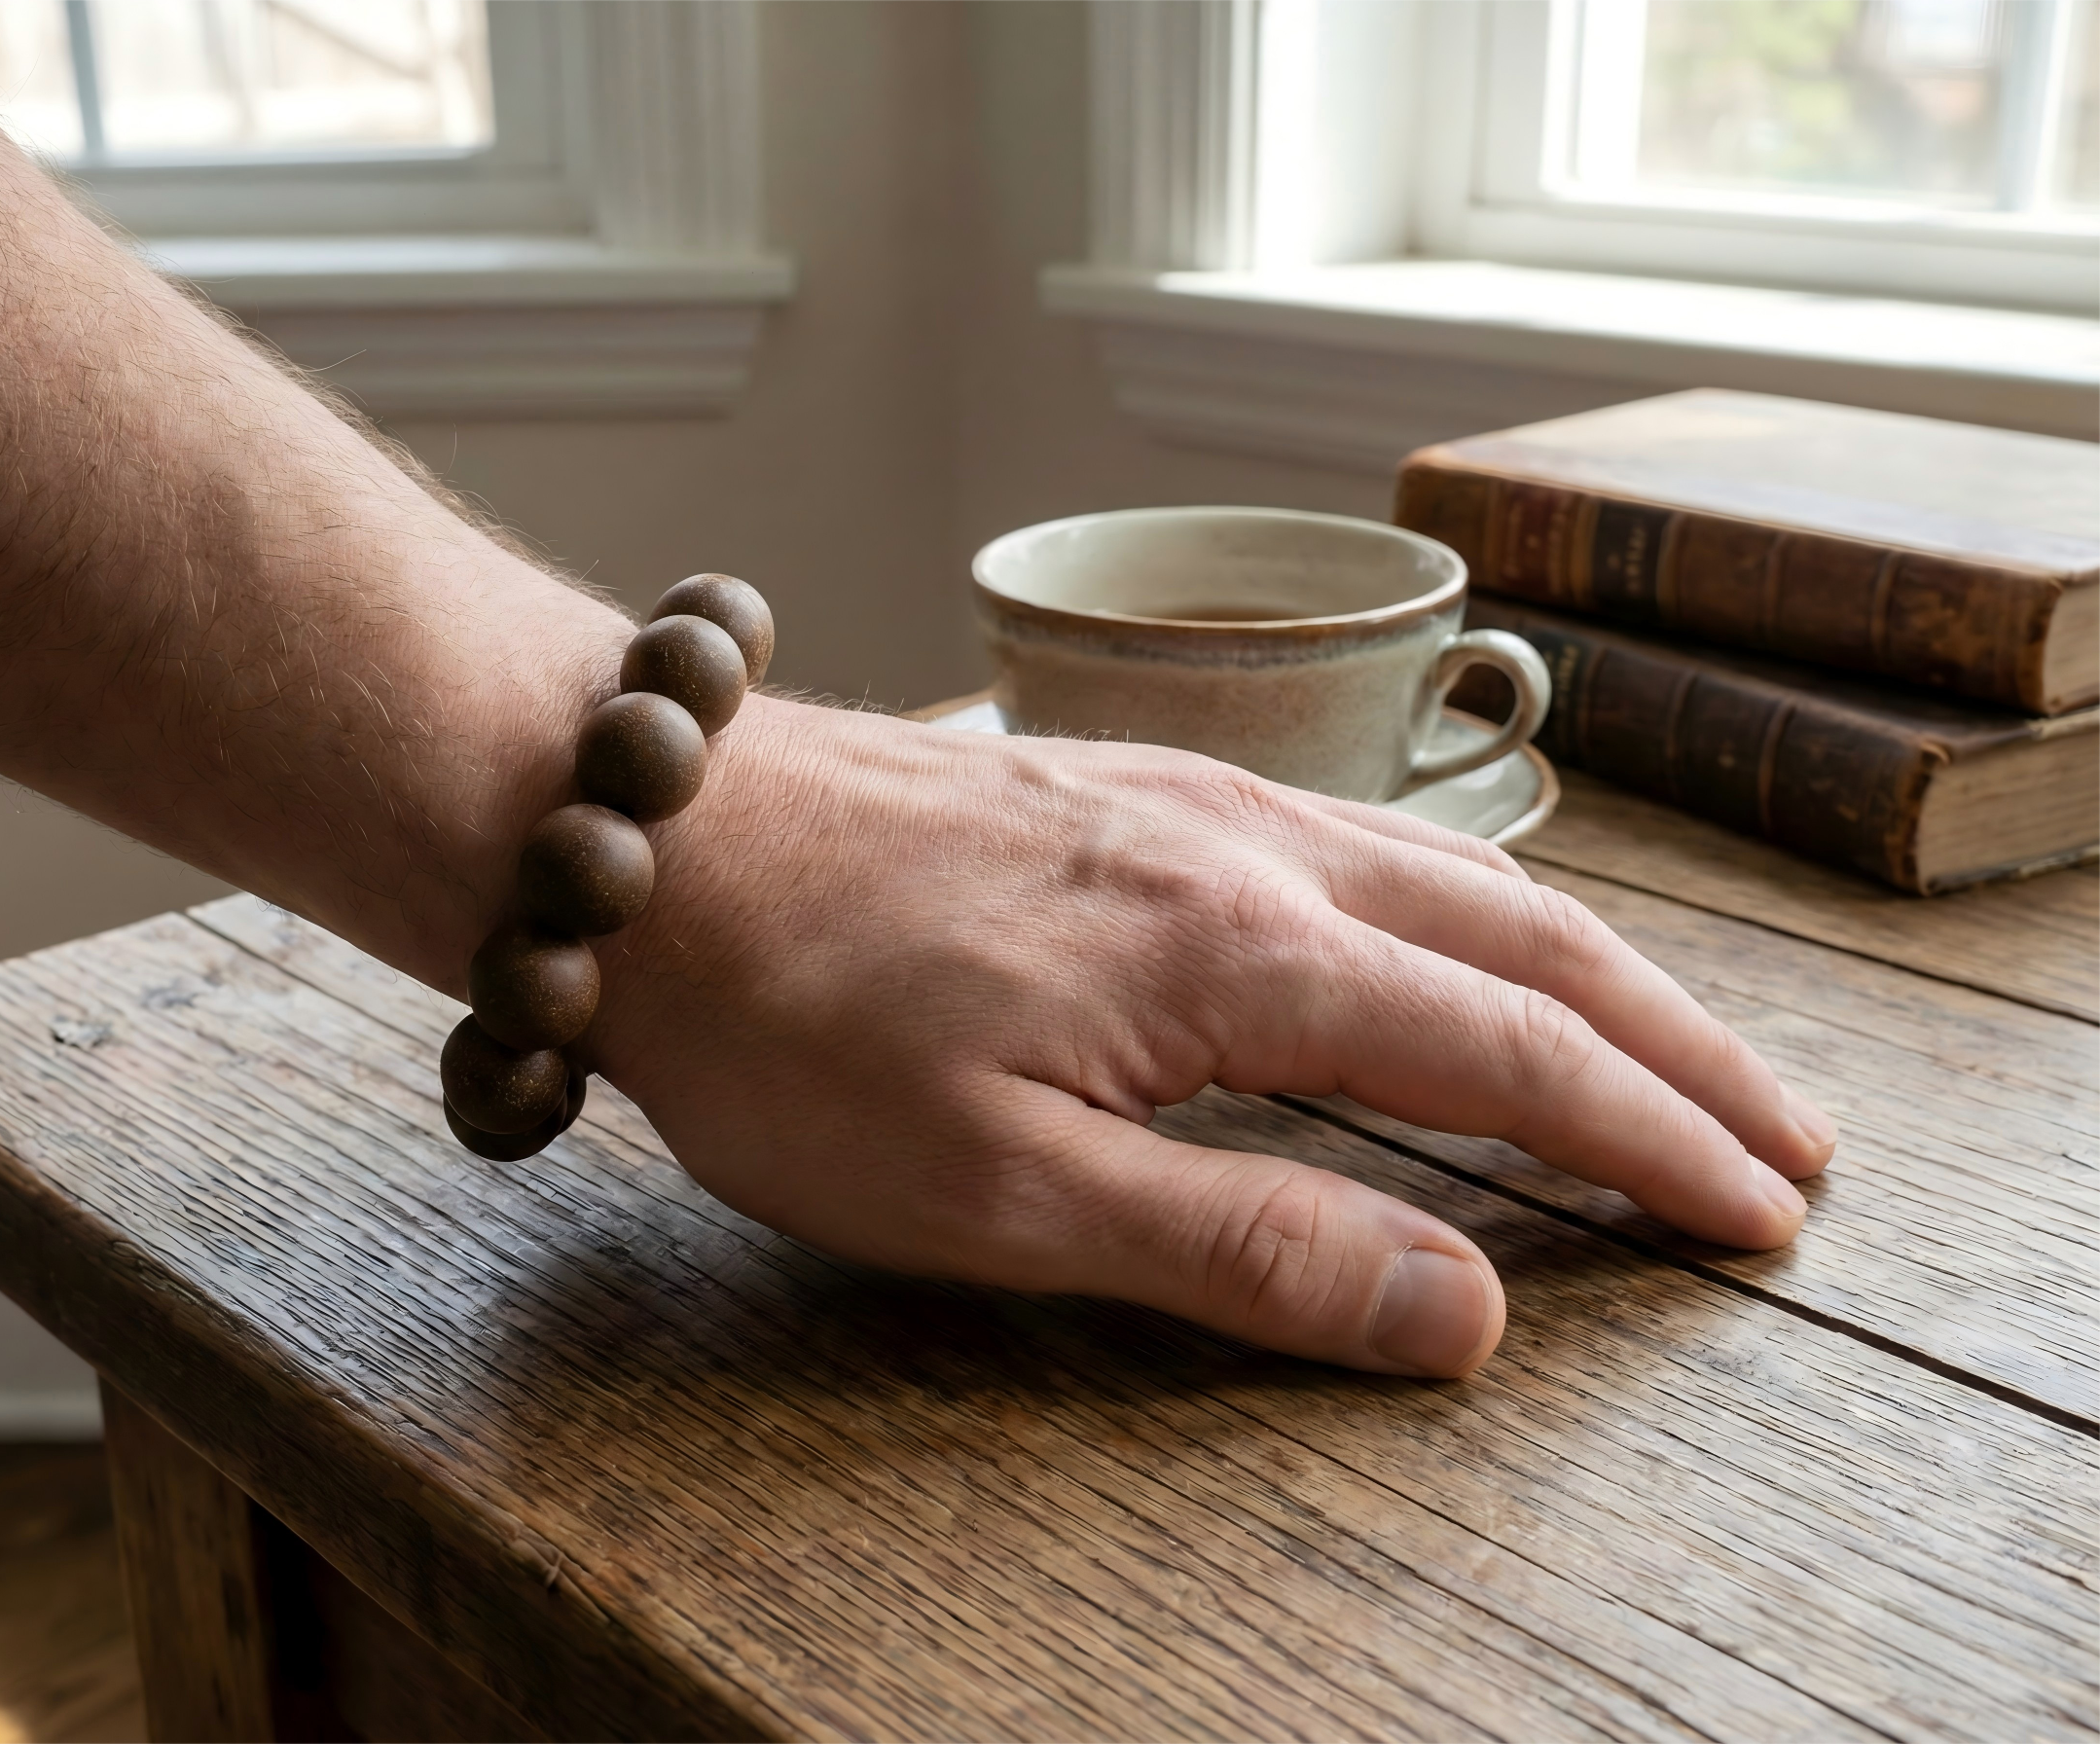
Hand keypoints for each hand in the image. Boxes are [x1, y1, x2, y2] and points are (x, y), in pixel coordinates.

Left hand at [587, 697, 1835, 1377]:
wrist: (643, 839)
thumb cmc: (794, 1027)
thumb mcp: (1002, 1193)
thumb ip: (1243, 1246)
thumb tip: (1458, 1311)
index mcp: (1241, 955)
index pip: (1515, 1058)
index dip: (1654, 1144)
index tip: (1759, 1213)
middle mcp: (1252, 848)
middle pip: (1532, 940)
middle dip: (1678, 1046)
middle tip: (1787, 1134)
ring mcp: (1193, 799)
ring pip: (1456, 876)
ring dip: (1589, 970)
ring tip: (1670, 1048)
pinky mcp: (1130, 788)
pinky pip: (1362, 842)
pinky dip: (1470, 910)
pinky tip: (1454, 939)